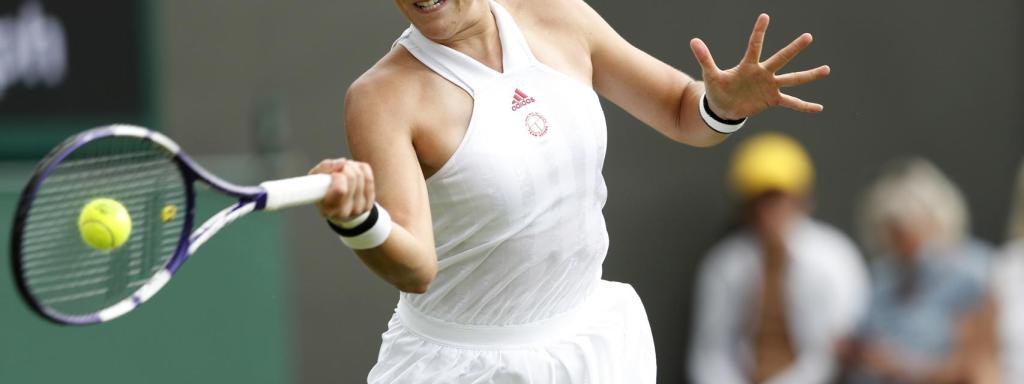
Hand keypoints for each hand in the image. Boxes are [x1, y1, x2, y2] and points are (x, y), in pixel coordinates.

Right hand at [308, 158, 375, 223]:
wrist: (336, 206)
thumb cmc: (322, 190)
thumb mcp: (315, 178)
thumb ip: (324, 168)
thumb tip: (342, 162)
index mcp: (327, 209)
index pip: (340, 189)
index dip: (337, 176)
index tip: (333, 174)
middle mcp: (344, 212)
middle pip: (352, 178)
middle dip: (345, 167)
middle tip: (340, 167)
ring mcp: (359, 209)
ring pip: (362, 177)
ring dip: (353, 167)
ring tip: (345, 168)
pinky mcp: (369, 204)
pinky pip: (370, 178)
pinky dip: (362, 169)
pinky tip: (354, 171)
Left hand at [689, 14, 829, 119]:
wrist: (724, 108)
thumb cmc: (718, 89)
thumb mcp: (711, 75)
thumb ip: (705, 58)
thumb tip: (693, 40)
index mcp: (748, 65)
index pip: (754, 45)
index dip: (759, 32)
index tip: (765, 16)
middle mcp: (763, 73)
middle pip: (781, 58)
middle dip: (794, 48)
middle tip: (808, 36)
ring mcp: (770, 86)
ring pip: (793, 79)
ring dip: (809, 75)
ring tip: (827, 69)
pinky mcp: (773, 99)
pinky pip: (792, 103)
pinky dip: (804, 106)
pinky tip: (819, 108)